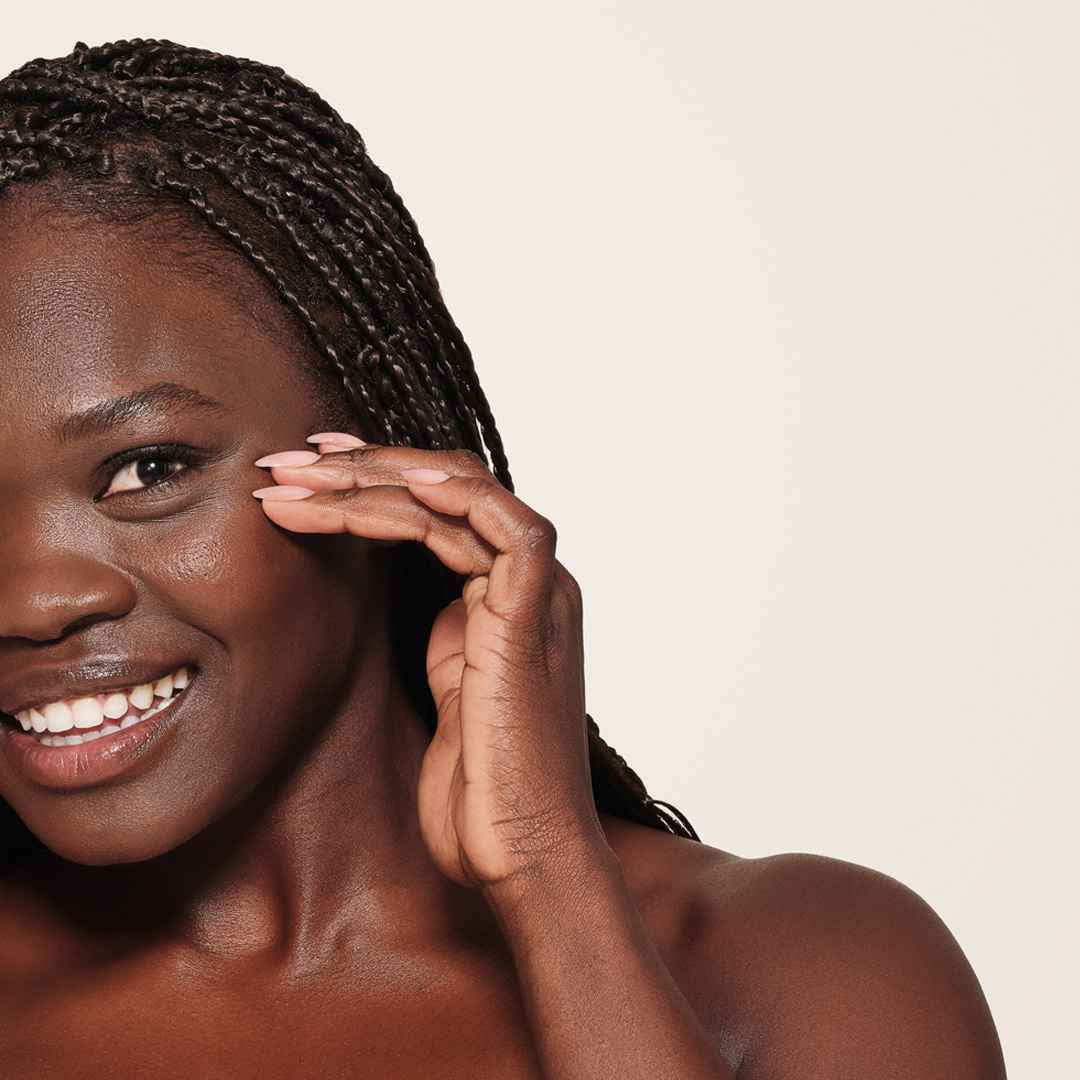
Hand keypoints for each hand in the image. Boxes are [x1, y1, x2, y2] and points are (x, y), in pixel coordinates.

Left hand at [253, 434, 607, 895]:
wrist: (521, 848)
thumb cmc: (482, 784)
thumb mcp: (452, 685)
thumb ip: (449, 630)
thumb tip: (421, 595)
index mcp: (515, 594)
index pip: (447, 504)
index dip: (377, 479)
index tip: (309, 473)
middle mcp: (532, 581)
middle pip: (448, 484)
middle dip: (360, 466)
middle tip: (283, 460)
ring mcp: (538, 589)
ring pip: (458, 492)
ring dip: (370, 476)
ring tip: (291, 478)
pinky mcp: (531, 607)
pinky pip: (486, 521)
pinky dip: (430, 494)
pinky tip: (363, 485)